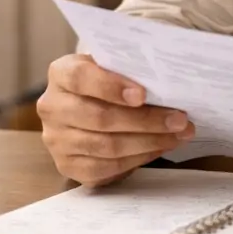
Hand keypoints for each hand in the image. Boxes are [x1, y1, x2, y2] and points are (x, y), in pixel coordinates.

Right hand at [38, 54, 194, 185]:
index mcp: (61, 73)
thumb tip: (169, 81)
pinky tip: (159, 148)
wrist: (90, 103)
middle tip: (180, 120)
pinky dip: (137, 159)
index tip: (142, 95)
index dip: (111, 86)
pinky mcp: (68, 165)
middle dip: (146, 120)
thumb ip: (131, 69)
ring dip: (148, 142)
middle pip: (100, 118)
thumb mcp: (115, 65)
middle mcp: (52, 107)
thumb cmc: (110, 80)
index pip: (81, 77)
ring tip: (177, 135)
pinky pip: (105, 168)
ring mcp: (57, 140)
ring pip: (106, 146)